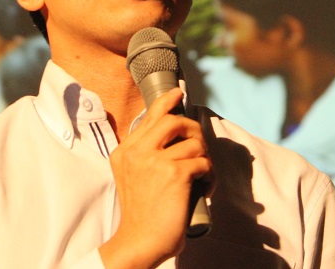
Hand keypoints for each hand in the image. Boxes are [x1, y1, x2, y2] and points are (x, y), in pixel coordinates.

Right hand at [101, 89, 211, 268]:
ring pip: (192, 141)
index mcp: (125, 151)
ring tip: (203, 172)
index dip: (167, 102)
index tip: (178, 93)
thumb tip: (172, 134)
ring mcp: (155, 161)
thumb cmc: (141, 213)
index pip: (149, 117)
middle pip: (173, 121)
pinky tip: (206, 185)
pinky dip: (209, 173)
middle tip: (199, 143)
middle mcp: (137, 152)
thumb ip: (144, 155)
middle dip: (193, 128)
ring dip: (204, 155)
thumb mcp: (132, 176)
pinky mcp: (174, 174)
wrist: (139, 241)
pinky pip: (202, 161)